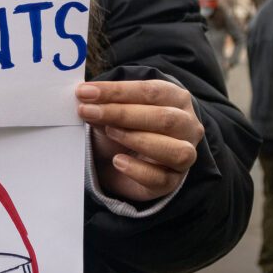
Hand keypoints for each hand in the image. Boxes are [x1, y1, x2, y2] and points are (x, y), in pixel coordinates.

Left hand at [76, 80, 204, 202]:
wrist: (119, 161)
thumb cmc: (121, 127)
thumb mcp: (112, 111)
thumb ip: (103, 104)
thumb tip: (85, 97)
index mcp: (175, 99)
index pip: (151, 91)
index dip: (117, 91)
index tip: (85, 92)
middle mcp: (187, 125)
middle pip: (164, 118)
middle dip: (122, 114)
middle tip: (87, 112)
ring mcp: (184, 155)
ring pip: (175, 150)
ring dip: (138, 140)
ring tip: (109, 133)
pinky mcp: (172, 181)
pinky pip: (162, 179)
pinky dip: (138, 170)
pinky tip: (118, 161)